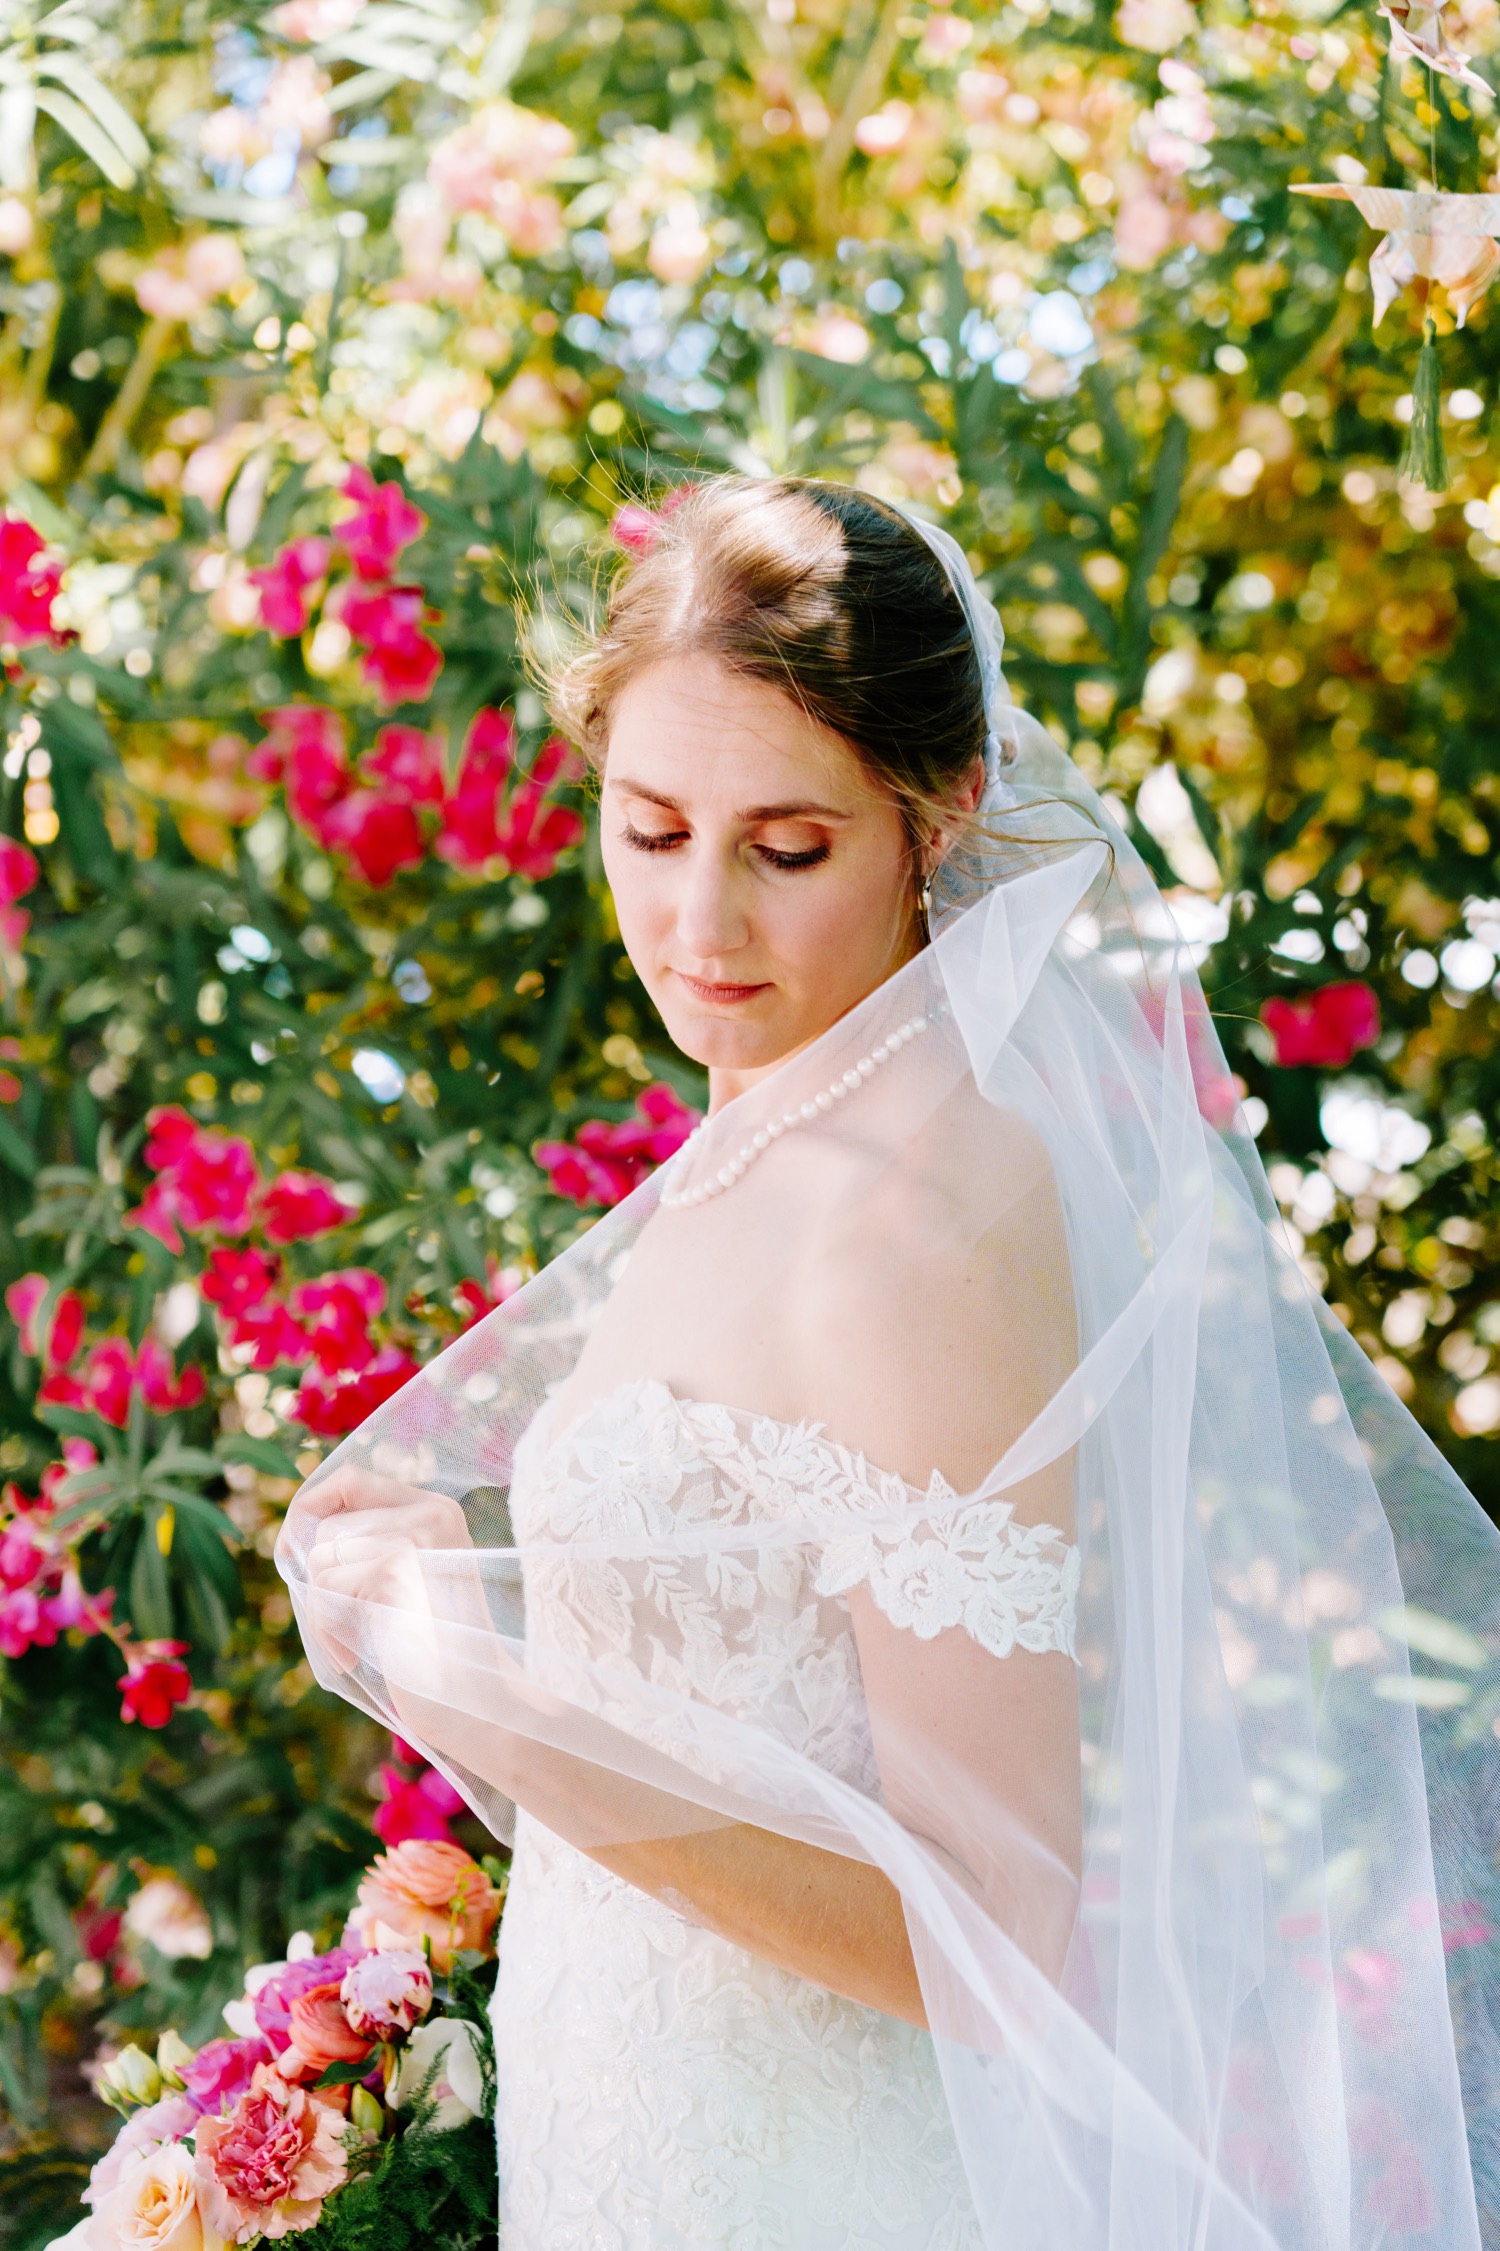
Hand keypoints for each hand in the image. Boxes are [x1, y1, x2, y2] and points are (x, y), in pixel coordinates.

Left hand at [286, 1467, 482, 1676]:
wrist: (475, 1701)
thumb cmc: (430, 1650)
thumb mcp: (406, 1579)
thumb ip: (367, 1544)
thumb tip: (292, 1533)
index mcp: (435, 1509)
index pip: (350, 1480)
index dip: (309, 1508)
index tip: (291, 1550)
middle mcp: (430, 1514)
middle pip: (327, 1527)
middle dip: (318, 1582)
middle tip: (342, 1625)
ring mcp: (416, 1539)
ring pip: (320, 1558)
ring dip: (321, 1611)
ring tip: (353, 1644)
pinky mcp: (396, 1571)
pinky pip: (324, 1590)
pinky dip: (327, 1631)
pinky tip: (352, 1657)